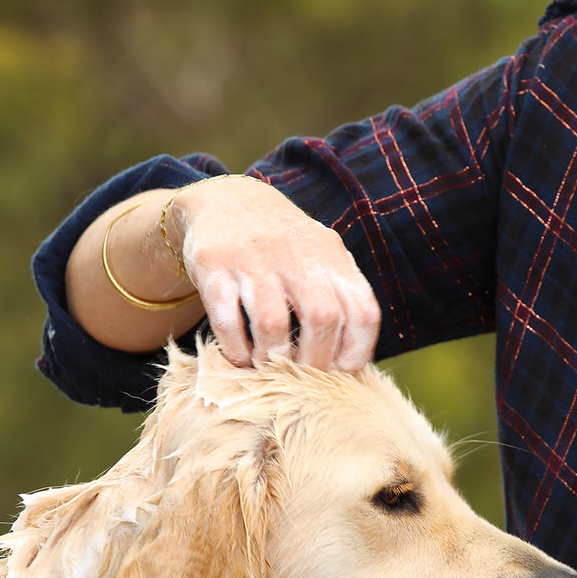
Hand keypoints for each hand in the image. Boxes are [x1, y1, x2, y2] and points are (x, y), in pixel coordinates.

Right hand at [171, 176, 381, 370]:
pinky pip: (227, 320)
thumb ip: (343, 297)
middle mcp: (296, 254)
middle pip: (322, 320)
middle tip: (301, 377)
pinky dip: (235, 349)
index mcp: (331, 256)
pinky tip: (240, 356)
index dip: (356, 351)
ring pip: (272, 324)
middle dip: (314, 362)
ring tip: (268, 368)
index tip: (341, 372)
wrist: (226, 200)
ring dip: (271, 359)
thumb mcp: (322, 256)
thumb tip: (354, 361)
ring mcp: (253, 258)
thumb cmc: (283, 246)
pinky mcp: (214, 265)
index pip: (362, 310)